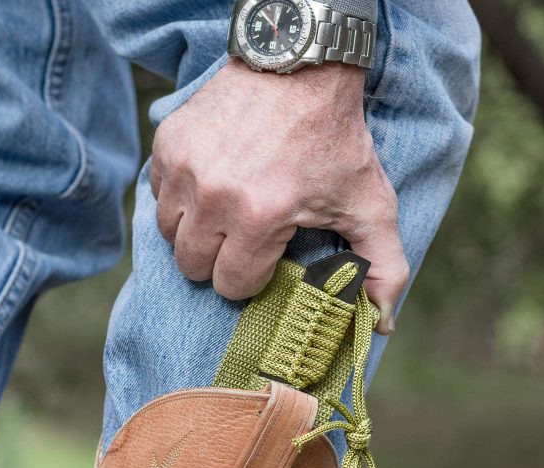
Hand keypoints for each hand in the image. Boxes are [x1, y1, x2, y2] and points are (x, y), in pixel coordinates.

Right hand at [151, 58, 408, 334]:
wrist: (299, 65)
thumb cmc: (335, 139)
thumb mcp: (370, 204)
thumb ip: (385, 268)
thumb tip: (383, 325)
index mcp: (260, 216)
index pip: (231, 285)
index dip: (251, 277)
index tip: (266, 255)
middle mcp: (213, 195)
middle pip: (192, 265)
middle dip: (220, 260)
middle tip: (245, 236)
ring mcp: (184, 167)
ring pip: (170, 235)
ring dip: (195, 233)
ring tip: (225, 212)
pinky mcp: (167, 144)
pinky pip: (158, 196)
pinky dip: (180, 200)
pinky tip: (208, 186)